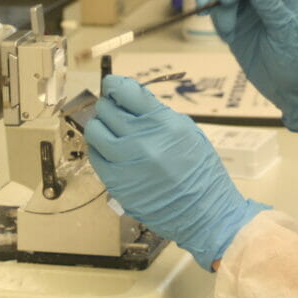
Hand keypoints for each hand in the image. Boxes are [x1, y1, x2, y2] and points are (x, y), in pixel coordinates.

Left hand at [84, 75, 269, 269]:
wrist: (203, 212)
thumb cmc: (199, 169)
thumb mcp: (186, 130)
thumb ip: (156, 114)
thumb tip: (130, 99)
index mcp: (162, 124)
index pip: (125, 92)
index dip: (115, 85)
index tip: (113, 87)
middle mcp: (140, 141)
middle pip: (107, 109)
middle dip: (109, 105)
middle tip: (115, 109)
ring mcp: (125, 163)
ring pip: (94, 131)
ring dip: (100, 125)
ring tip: (111, 130)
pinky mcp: (115, 183)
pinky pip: (95, 156)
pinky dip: (99, 148)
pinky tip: (111, 150)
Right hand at [197, 0, 297, 132]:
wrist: (291, 90)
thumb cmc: (297, 60)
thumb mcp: (285, 32)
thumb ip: (269, 3)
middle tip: (226, 25)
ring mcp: (246, 10)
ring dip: (217, 10)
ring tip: (227, 33)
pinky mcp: (234, 25)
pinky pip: (216, 12)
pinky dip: (212, 17)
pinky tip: (220, 32)